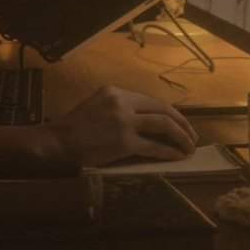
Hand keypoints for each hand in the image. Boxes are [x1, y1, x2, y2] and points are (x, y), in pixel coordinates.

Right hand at [42, 86, 198, 166]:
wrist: (57, 141)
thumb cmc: (73, 127)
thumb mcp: (97, 106)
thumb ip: (120, 108)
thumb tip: (145, 121)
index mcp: (116, 91)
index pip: (151, 101)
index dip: (170, 113)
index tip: (179, 124)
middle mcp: (122, 102)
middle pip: (163, 109)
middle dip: (182, 123)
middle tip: (192, 136)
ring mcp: (124, 122)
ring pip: (164, 125)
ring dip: (181, 137)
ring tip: (190, 147)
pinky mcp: (124, 142)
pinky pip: (154, 147)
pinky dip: (169, 152)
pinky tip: (177, 157)